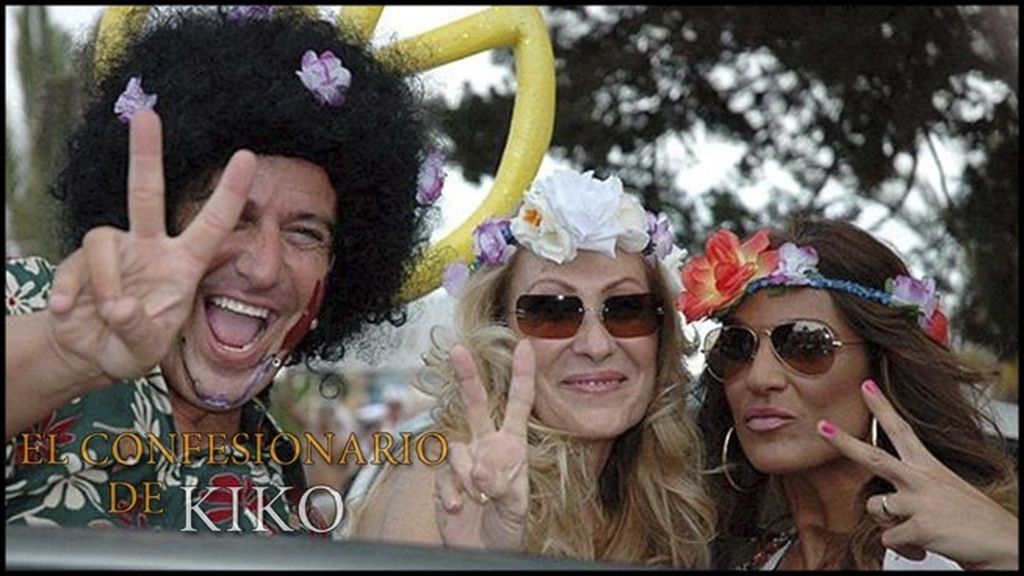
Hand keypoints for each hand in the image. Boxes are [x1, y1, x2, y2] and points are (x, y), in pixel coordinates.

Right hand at [45, 109, 254, 387]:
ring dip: (103, 280)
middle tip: (146, 115)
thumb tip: (118, 306)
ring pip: (102, 239)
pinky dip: (69, 293)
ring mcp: (115, 252)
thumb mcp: (145, 347)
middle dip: (146, 155)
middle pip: (147, 193)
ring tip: (106, 313)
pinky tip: (67, 313)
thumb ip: (137, 329)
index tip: (248, 157)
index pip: (212, 223)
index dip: (230, 192)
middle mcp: (150, 248)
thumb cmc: (133, 344)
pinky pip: (73, 267)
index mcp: (183, 264)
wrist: (91, 354)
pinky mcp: (80, 263)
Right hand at [434, 340, 535, 550]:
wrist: (481, 551)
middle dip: (467, 377)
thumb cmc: (507, 527)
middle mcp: (486, 445)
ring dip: (468, 477)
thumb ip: (501, 484)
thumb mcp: (515, 506)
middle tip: (458, 350)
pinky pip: (443, 476)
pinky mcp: (443, 478)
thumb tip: (478, 469)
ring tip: (481, 499)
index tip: (527, 347)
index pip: (518, 405)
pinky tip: (459, 508)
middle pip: (475, 404)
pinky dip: (451, 493)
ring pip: (458, 451)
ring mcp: (463, 461)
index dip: (523, 376)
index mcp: (512, 446)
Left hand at [819, 379, 1018, 569]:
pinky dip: (905, 549)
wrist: (1007, 546)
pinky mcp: (921, 525)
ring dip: (889, 524)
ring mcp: (920, 501)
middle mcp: (922, 479)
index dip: (882, 407)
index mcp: (929, 467)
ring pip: (874, 507)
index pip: (902, 430)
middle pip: (873, 456)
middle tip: (821, 426)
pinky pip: (890, 539)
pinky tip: (925, 546)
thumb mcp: (945, 494)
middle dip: (843, 441)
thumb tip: (889, 506)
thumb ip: (914, 493)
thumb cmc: (975, 522)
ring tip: (916, 529)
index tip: (866, 386)